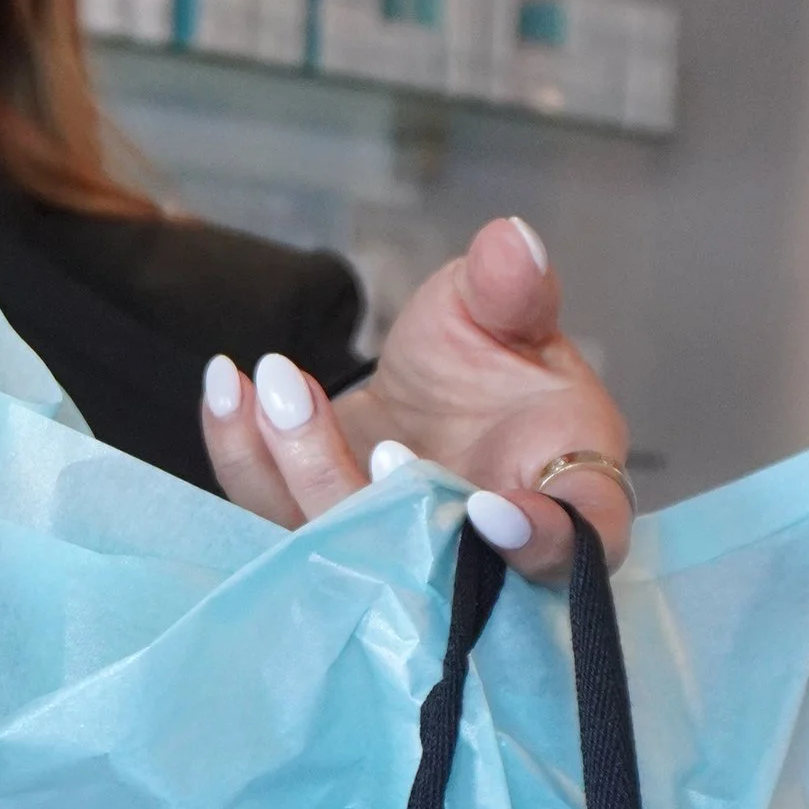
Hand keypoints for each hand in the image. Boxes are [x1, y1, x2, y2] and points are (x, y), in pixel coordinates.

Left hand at [199, 216, 629, 581]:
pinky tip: (229, 387)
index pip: (579, 542)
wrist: (439, 398)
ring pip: (337, 552)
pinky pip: (272, 523)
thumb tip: (514, 242)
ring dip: (295, 469)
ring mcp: (395, 565)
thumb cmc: (496, 367)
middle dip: (367, 497)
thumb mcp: (510, 315)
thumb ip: (512, 290)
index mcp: (567, 498)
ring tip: (275, 377)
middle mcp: (484, 555)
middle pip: (428, 562)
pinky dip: (244, 460)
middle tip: (335, 413)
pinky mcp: (324, 552)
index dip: (541, 542)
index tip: (491, 510)